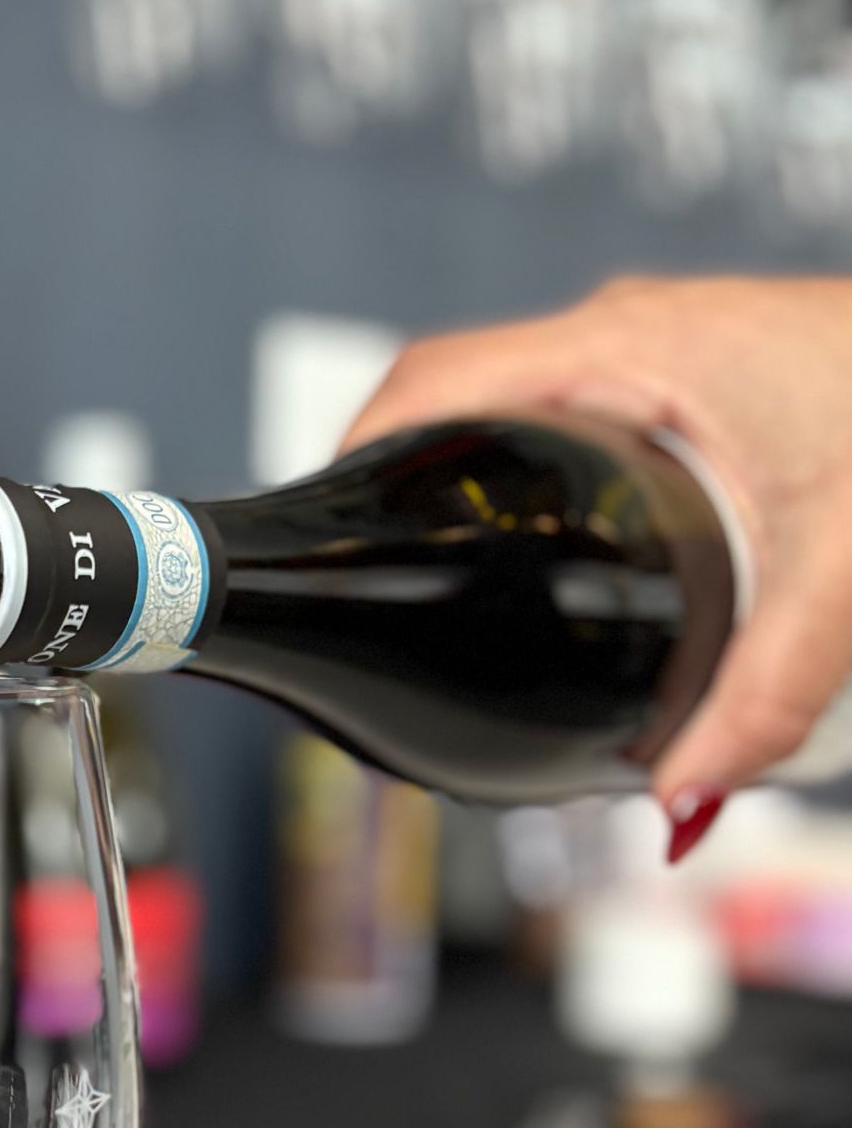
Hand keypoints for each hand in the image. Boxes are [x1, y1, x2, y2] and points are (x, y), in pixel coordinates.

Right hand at [341, 275, 851, 829]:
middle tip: (386, 585)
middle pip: (455, 396)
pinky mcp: (686, 370)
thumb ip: (771, 692)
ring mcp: (656, 348)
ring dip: (471, 480)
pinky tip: (549, 554)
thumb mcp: (850, 567)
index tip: (328, 530)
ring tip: (448, 581)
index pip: (433, 378)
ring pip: (514, 404)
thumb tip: (683, 794)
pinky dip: (532, 470)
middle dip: (407, 486)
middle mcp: (628, 333)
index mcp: (633, 349)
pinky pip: (566, 412)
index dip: (358, 451)